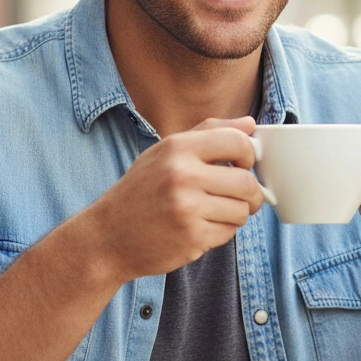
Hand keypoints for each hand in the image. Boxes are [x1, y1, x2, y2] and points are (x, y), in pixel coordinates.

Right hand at [88, 117, 263, 282]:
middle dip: (252, 193)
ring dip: (236, 214)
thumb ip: (209, 133)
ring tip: (215, 212)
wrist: (108, 235)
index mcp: (178, 147)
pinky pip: (229, 233)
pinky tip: (201, 227)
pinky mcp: (191, 237)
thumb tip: (250, 123)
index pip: (238, 142)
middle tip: (243, 197)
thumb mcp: (166, 151)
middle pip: (247, 182)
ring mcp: (187, 208)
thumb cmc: (142, 190)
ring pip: (241, 210)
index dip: (250, 155)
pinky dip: (221, 232)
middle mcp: (182, 175)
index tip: (244, 165)